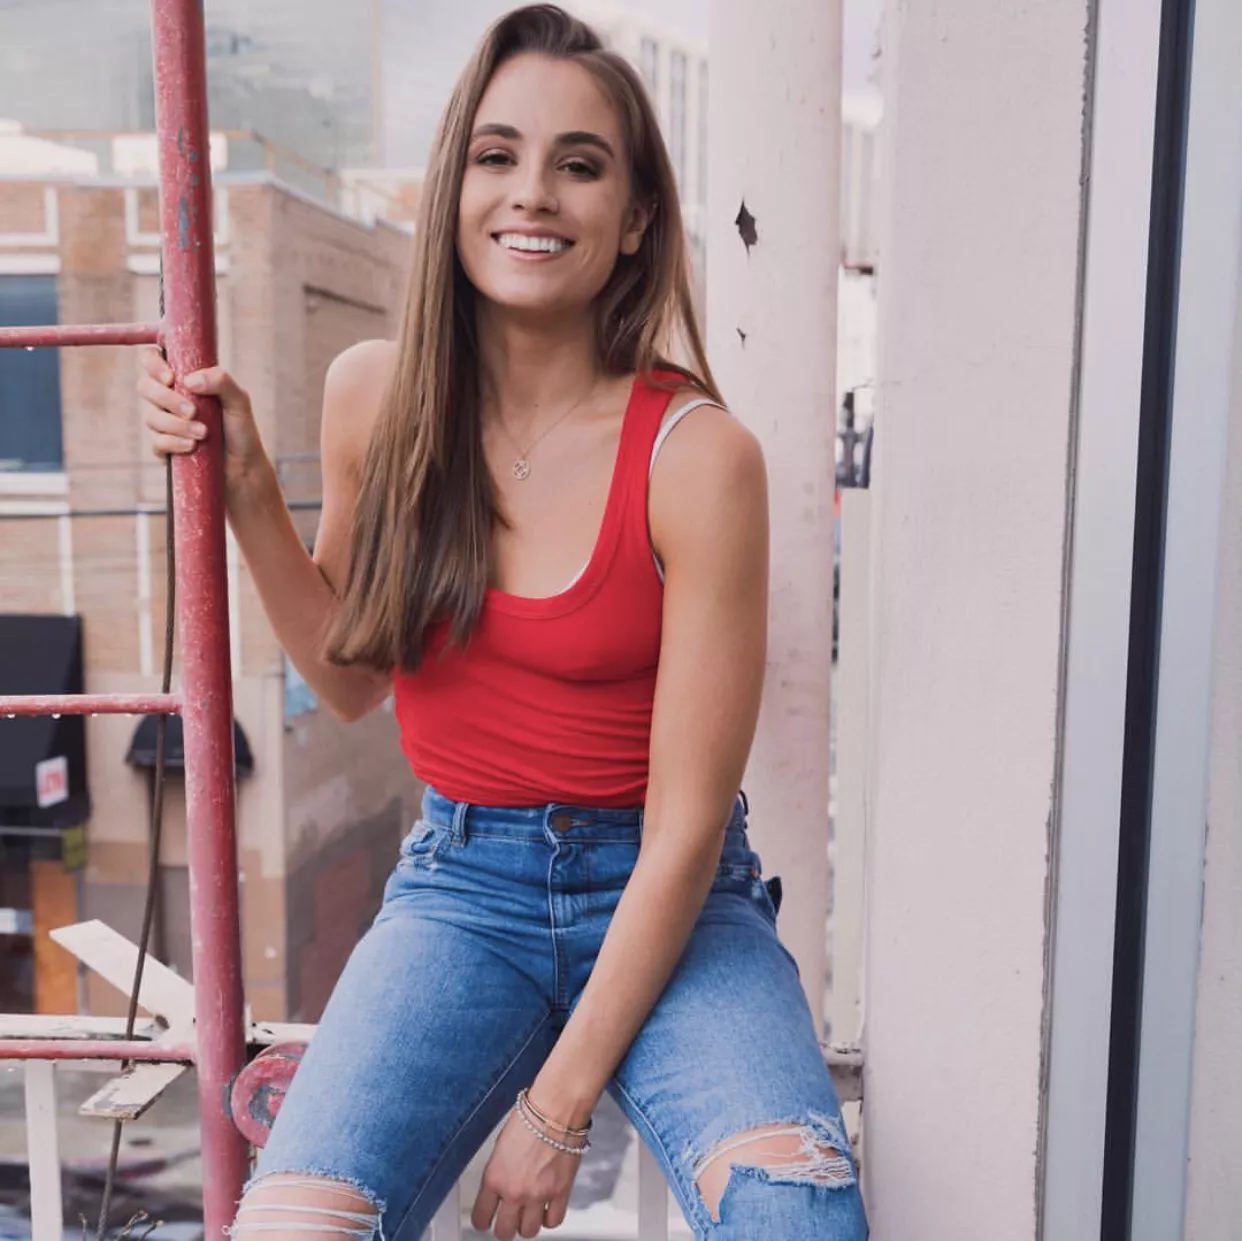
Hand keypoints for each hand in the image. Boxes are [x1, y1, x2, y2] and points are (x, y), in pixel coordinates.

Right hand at [136, 346, 265, 492]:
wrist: (244, 466)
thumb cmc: (240, 429)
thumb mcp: (239, 400)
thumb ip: (221, 381)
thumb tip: (190, 380)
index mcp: (183, 380)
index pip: (152, 358)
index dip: (153, 363)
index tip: (171, 378)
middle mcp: (168, 398)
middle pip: (144, 386)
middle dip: (166, 398)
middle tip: (193, 411)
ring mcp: (164, 423)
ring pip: (152, 417)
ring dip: (177, 425)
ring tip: (204, 433)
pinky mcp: (164, 448)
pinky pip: (156, 442)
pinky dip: (174, 443)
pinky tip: (192, 447)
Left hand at [471, 1106, 579, 1238]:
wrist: (556, 1109)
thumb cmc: (529, 1117)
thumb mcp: (500, 1145)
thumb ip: (498, 1172)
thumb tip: (498, 1186)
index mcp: (494, 1178)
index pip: (480, 1217)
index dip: (483, 1220)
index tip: (486, 1218)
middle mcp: (514, 1191)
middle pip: (504, 1232)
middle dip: (505, 1227)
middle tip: (508, 1218)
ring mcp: (538, 1195)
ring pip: (528, 1231)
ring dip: (527, 1224)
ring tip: (529, 1212)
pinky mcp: (561, 1193)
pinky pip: (553, 1221)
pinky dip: (549, 1218)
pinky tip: (547, 1208)